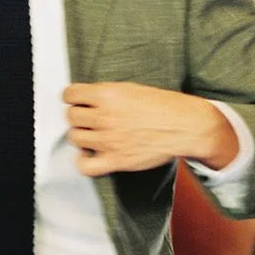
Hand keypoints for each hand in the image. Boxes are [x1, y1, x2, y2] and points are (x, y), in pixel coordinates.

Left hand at [63, 82, 237, 175]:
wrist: (185, 125)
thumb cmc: (162, 105)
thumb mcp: (130, 89)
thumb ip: (106, 94)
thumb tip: (85, 99)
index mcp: (107, 94)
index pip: (70, 94)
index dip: (72, 97)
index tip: (76, 100)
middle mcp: (105, 116)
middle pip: (71, 116)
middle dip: (78, 115)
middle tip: (88, 117)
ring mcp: (109, 140)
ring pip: (75, 137)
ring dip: (81, 135)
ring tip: (92, 133)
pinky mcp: (117, 160)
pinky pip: (85, 165)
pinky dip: (83, 160)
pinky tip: (91, 153)